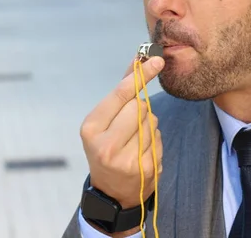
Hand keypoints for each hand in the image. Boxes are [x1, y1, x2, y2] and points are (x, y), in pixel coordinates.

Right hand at [80, 55, 164, 214]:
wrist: (112, 191)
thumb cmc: (107, 147)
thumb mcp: (104, 121)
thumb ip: (121, 92)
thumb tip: (138, 59)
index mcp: (91, 128)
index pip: (120, 94)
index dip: (140, 75)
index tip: (156, 60)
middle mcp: (105, 145)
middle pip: (139, 106)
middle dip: (140, 108)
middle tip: (130, 123)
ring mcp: (127, 159)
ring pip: (152, 121)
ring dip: (148, 124)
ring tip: (134, 140)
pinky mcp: (145, 168)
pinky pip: (159, 137)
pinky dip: (154, 139)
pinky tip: (142, 150)